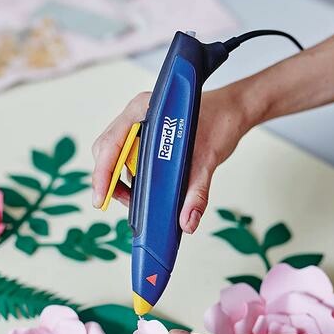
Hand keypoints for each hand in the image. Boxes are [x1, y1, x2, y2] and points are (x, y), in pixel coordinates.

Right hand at [91, 86, 251, 233]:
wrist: (231, 113)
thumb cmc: (219, 123)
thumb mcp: (208, 161)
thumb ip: (197, 193)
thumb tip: (187, 222)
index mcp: (144, 110)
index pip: (111, 144)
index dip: (103, 173)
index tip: (101, 198)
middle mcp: (136, 114)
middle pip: (107, 150)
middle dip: (108, 180)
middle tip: (120, 203)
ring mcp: (138, 124)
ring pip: (114, 154)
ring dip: (118, 180)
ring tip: (133, 199)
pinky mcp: (143, 135)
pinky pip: (126, 156)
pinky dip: (128, 176)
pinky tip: (140, 190)